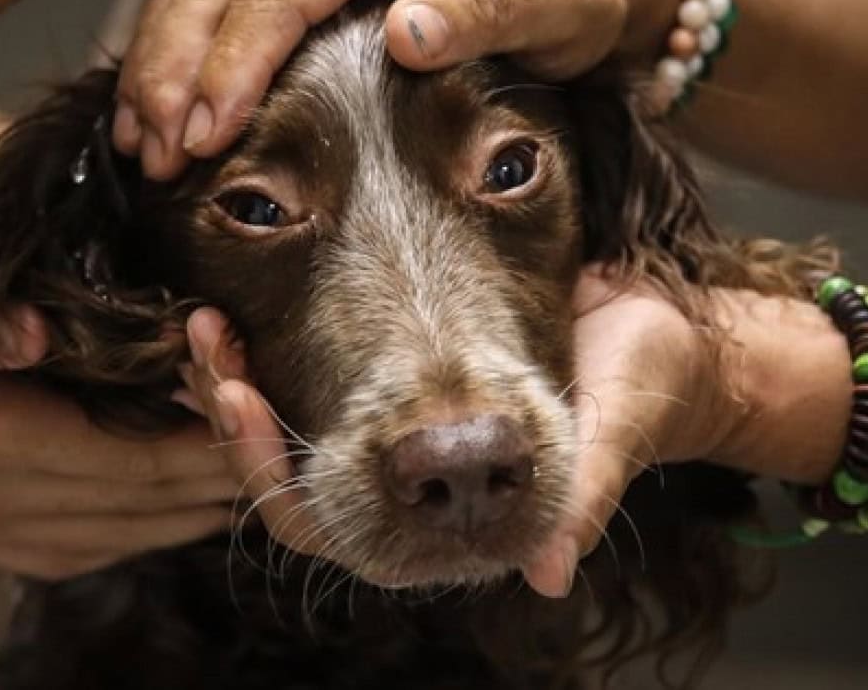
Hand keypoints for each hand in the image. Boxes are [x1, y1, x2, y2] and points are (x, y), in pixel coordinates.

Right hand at [0, 259, 235, 579]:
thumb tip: (46, 326)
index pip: (145, 459)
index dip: (219, 418)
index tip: (257, 357)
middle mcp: (10, 510)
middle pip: (166, 499)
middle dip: (236, 446)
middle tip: (278, 372)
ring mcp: (5, 528)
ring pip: (150, 521)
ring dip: (209, 472)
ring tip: (256, 404)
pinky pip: (112, 528)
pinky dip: (166, 491)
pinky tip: (191, 453)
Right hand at [114, 0, 678, 178]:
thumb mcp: (549, 2)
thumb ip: (483, 12)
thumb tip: (406, 33)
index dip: (233, 64)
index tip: (206, 135)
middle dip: (176, 71)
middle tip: (157, 156)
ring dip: (159, 63)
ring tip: (140, 143)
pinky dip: (172, 48)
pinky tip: (153, 107)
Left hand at [174, 270, 844, 597]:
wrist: (663, 335)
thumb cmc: (642, 387)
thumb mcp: (609, 435)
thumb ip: (576, 498)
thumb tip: (544, 573)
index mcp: (449, 519)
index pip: (332, 527)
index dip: (272, 473)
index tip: (238, 398)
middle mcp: (412, 486)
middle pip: (290, 477)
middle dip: (235, 415)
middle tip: (206, 344)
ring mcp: (399, 436)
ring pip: (291, 426)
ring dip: (238, 376)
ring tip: (203, 318)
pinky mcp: (398, 380)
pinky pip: (314, 371)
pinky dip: (273, 340)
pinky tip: (244, 295)